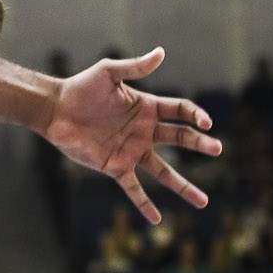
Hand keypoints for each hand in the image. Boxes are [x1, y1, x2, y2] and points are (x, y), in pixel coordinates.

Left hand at [42, 47, 220, 225]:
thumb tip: (162, 52)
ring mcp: (132, 151)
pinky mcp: (116, 167)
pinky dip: (144, 204)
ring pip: (163, 172)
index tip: (206, 123)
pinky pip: (134, 189)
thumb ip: (134, 66)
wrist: (55, 109)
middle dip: (199, 144)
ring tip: (203, 202)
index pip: (179, 112)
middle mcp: (143, 131)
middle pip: (179, 139)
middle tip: (217, 149)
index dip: (195, 115)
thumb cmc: (81, 87)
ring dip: (183, 187)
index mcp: (145, 107)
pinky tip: (157, 220)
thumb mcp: (108, 72)